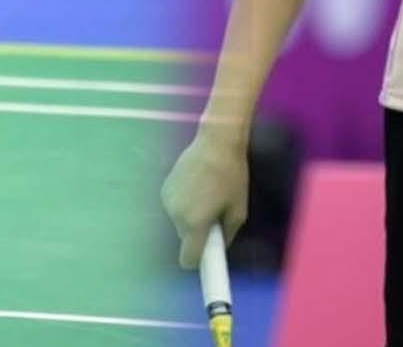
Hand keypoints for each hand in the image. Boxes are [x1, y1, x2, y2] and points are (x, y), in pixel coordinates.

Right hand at [160, 133, 249, 270]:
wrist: (215, 141)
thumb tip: (218, 245)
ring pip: (180, 222)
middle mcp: (176, 215)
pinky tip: (197, 184)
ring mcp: (167, 201)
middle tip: (215, 215)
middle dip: (198, 233)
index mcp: (194, 223)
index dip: (199, 262)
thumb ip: (227, 233)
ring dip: (192, 217)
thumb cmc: (232, 176)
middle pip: (185, 239)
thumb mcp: (238, 209)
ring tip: (208, 194)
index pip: (188, 259)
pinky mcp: (164, 188)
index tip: (208, 257)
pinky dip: (185, 203)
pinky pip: (175, 206)